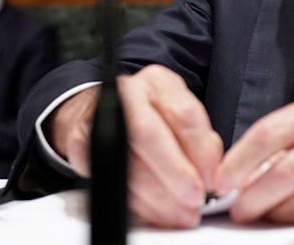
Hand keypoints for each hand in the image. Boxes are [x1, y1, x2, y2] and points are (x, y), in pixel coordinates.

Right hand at [47, 65, 223, 227]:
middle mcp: (127, 94)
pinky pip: (110, 180)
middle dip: (175, 172)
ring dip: (158, 196)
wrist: (103, 111)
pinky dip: (137, 202)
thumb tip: (213, 173)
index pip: (183, 114)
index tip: (212, 178)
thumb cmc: (153, 115)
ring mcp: (99, 117)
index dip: (200, 150)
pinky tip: (157, 211)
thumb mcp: (181, 114)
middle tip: (195, 198)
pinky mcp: (80, 145)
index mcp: (159, 82)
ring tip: (181, 212)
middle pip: (149, 134)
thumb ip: (200, 138)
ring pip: (127, 162)